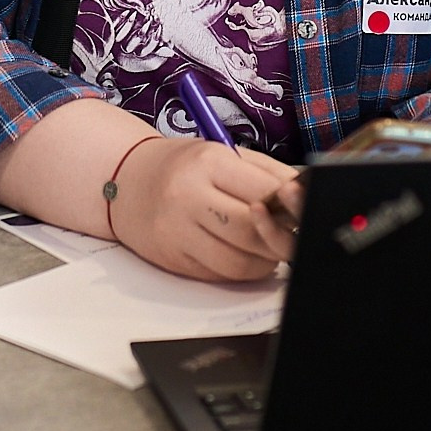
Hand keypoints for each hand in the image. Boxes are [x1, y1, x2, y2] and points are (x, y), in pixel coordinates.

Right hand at [116, 137, 296, 281]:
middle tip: (293, 234)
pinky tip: (246, 255)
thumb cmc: (183, 166)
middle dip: (281, 238)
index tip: (304, 209)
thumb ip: (265, 175)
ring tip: (270, 247)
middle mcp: (188, 197)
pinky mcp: (172, 260)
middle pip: (252, 231)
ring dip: (266, 260)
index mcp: (208, 163)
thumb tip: (306, 197)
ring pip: (239, 261)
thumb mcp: (223, 155)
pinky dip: (243, 270)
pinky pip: (221, 275)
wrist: (124, 182)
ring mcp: (176, 232)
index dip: (292, 207)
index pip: (265, 193)